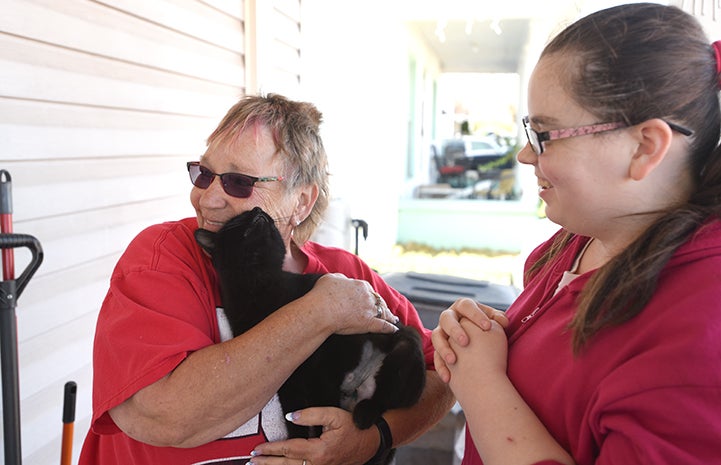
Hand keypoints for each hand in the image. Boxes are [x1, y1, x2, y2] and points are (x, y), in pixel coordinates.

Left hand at [250, 407, 375, 464]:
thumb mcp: (334, 415)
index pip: (288, 449)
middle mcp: (318, 464)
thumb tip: (290, 416)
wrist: (371, 442)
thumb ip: (311, 414)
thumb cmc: (354, 428)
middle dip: (267, 463)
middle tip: (251, 460)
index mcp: (319, 450)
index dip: (271, 449)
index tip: (257, 448)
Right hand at [309, 274, 397, 334]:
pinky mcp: (368, 324)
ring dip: (389, 315)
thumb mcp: (331, 278)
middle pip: (378, 300)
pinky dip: (390, 328)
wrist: (322, 310)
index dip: (370, 294)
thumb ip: (341, 279)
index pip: (368, 289)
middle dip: (382, 304)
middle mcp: (367, 297)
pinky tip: (394, 329)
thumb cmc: (323, 294)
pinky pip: (383, 326)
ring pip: (384, 312)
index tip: (371, 297)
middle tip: (384, 308)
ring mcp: (369, 311)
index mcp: (360, 285)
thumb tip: (344, 281)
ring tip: (393, 318)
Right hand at [431, 298, 508, 382]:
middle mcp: (449, 318)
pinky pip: (436, 358)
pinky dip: (441, 368)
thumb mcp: (494, 325)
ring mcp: (442, 334)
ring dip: (443, 348)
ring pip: (436, 337)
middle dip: (455, 330)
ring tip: (453, 361)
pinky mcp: (438, 350)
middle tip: (465, 342)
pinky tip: (448, 378)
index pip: (466, 305)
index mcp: (462, 307)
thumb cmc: (488, 333)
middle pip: (446, 318)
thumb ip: (498, 321)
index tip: (487, 327)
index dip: (475, 315)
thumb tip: (503, 322)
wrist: (481, 352)